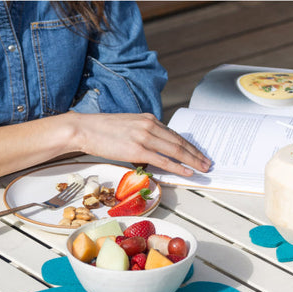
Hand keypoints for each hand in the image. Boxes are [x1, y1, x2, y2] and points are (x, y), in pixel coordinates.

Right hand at [67, 112, 210, 175]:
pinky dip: (178, 166)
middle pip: (179, 141)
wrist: (85, 128)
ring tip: (203, 168)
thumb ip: (142, 135)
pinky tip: (187, 171)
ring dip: (192, 161)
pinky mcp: (138, 149)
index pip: (174, 134)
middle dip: (196, 153)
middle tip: (207, 162)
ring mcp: (145, 137)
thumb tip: (151, 151)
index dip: (188, 145)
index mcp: (148, 119)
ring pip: (176, 150)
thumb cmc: (102, 130)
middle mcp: (150, 125)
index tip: (197, 152)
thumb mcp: (128, 127)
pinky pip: (163, 160)